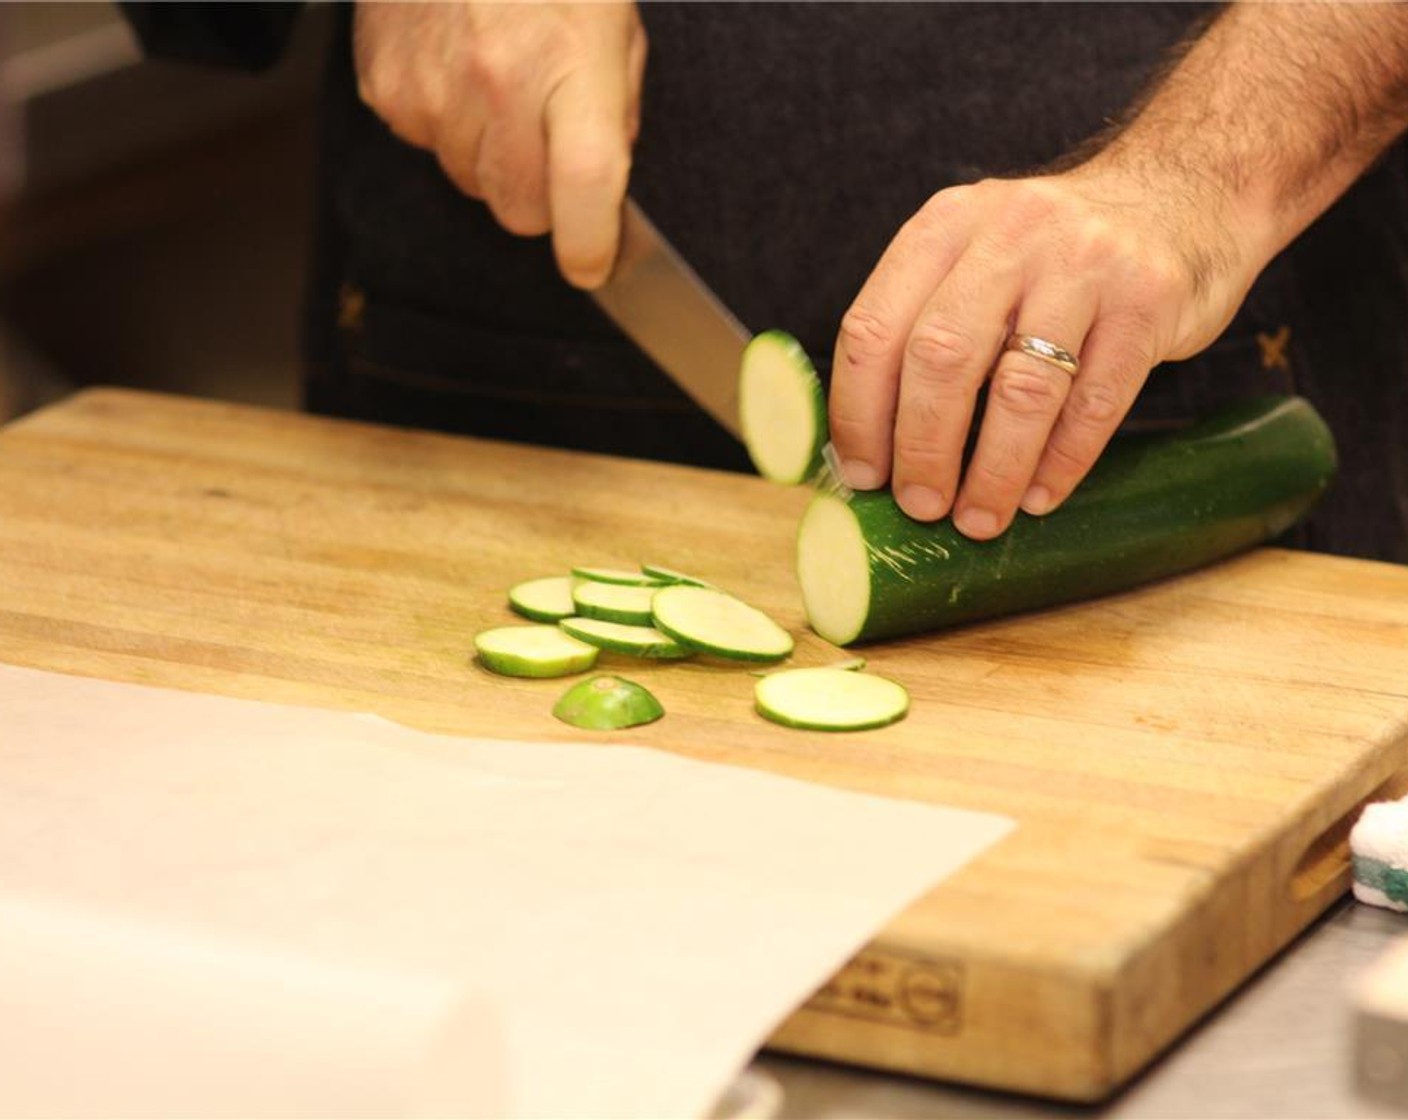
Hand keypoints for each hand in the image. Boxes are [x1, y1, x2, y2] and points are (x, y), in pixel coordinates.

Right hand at [354, 1, 645, 288]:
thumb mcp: (612, 30)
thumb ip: (614, 115)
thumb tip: (605, 194)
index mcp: (571, 67)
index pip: (583, 187)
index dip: (590, 243)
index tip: (593, 264)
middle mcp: (499, 84)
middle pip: (520, 210)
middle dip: (539, 194)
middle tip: (544, 136)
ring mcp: (434, 90)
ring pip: (471, 184)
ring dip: (489, 155)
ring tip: (496, 83)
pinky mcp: (386, 89)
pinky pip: (425, 146)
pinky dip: (444, 123)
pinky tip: (455, 68)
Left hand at [828, 161, 1265, 537]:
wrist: (1183, 192)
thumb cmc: (1053, 257)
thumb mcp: (976, 256)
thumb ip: (924, 325)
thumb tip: (870, 448)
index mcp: (945, 226)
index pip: (874, 329)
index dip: (859, 414)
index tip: (862, 475)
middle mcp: (1009, 234)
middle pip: (941, 359)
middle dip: (923, 448)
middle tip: (920, 505)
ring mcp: (1084, 263)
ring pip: (1021, 389)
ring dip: (992, 471)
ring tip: (978, 520)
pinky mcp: (1149, 300)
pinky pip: (1095, 403)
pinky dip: (1060, 462)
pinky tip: (1039, 498)